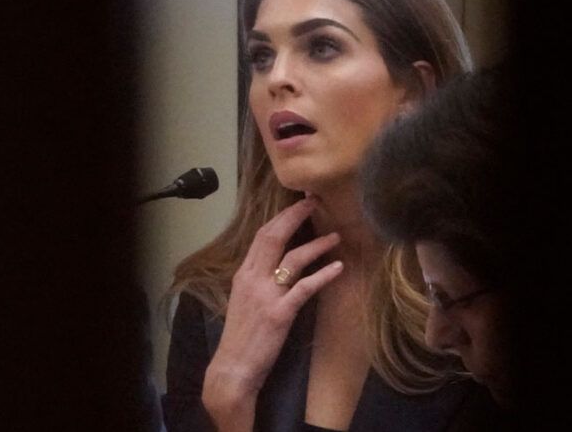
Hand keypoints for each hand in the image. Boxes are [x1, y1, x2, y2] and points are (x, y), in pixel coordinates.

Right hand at [201, 197, 342, 430]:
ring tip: (335, 236)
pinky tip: (339, 267)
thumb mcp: (244, 301)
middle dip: (296, 216)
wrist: (232, 369)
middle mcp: (252, 279)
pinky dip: (323, 275)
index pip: (262, 235)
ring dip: (316, 244)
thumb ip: (258, 280)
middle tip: (315, 202)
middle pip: (274, 237)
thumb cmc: (241, 337)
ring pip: (292, 258)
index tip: (299, 204)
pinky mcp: (279, 314)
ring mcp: (265, 296)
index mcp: (244, 274)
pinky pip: (304, 288)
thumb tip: (277, 263)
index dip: (282, 217)